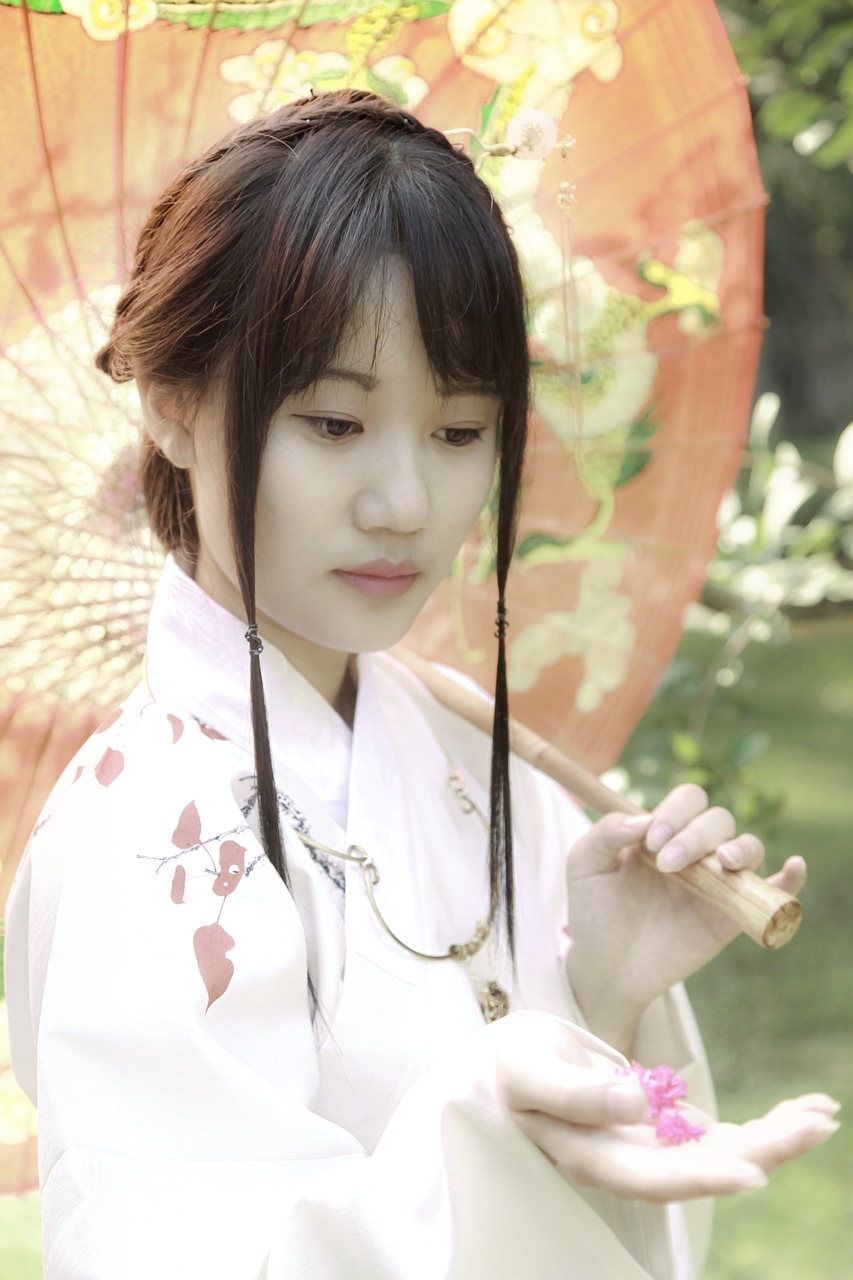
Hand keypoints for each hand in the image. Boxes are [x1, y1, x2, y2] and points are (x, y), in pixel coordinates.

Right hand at [495, 1013, 838, 1202]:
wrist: (511, 1059)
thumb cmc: (509, 1064)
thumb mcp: (526, 1069)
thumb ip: (574, 1094)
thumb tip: (635, 1104)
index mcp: (593, 1157)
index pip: (654, 1177)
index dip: (704, 1177)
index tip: (753, 1174)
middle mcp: (631, 1160)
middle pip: (705, 1168)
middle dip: (764, 1149)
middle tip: (818, 1122)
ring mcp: (652, 1145)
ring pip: (723, 1153)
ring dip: (774, 1136)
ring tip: (824, 1113)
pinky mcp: (667, 1127)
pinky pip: (723, 1133)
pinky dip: (761, 1122)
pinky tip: (800, 1111)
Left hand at [564, 785, 805, 1051]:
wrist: (607, 968)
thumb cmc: (595, 912)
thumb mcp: (584, 865)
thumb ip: (606, 832)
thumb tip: (644, 820)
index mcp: (662, 831)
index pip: (686, 800)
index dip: (675, 812)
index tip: (652, 841)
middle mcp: (693, 850)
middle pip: (718, 820)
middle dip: (696, 835)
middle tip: (668, 865)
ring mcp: (716, 882)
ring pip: (748, 846)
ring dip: (741, 848)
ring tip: (723, 864)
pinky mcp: (731, 915)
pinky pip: (771, 890)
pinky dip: (789, 877)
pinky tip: (794, 867)